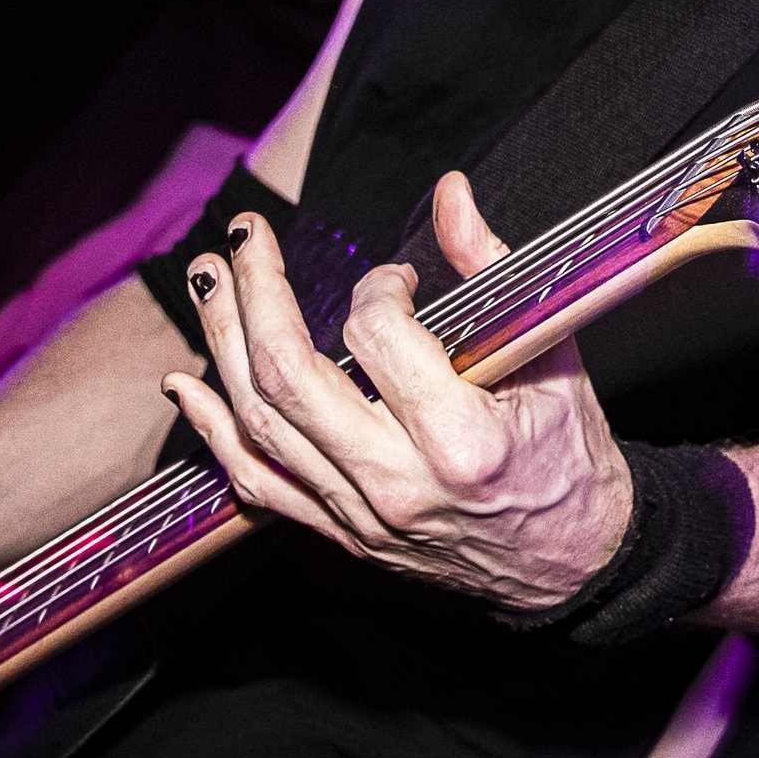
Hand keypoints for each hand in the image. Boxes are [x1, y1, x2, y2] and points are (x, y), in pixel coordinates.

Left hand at [166, 171, 632, 610]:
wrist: (570, 564)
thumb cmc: (567, 455)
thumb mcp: (550, 354)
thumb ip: (491, 268)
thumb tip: (451, 193)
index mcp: (459, 439)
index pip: (375, 337)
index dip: (377, 287)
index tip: (398, 279)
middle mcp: (397, 482)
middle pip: (287, 375)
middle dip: (256, 292)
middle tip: (246, 236)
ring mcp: (359, 514)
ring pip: (258, 422)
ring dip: (221, 342)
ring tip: (208, 281)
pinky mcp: (339, 532)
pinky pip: (255, 481)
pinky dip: (213, 430)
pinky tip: (187, 385)